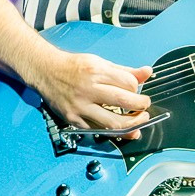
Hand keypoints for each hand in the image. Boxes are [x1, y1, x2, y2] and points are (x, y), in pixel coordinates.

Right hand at [26, 50, 153, 132]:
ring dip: (132, 125)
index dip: (137, 88)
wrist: (46, 72)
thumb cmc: (74, 67)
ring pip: (113, 123)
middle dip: (141, 107)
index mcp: (96, 71)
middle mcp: (88, 89)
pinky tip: (122, 130)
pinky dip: (113, 133)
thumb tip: (147, 72)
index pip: (128, 83)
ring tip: (138, 122)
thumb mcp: (100, 62)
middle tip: (144, 108)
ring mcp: (80, 106)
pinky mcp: (74, 119)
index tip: (136, 90)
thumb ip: (125, 71)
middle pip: (124, 102)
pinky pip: (98, 131)